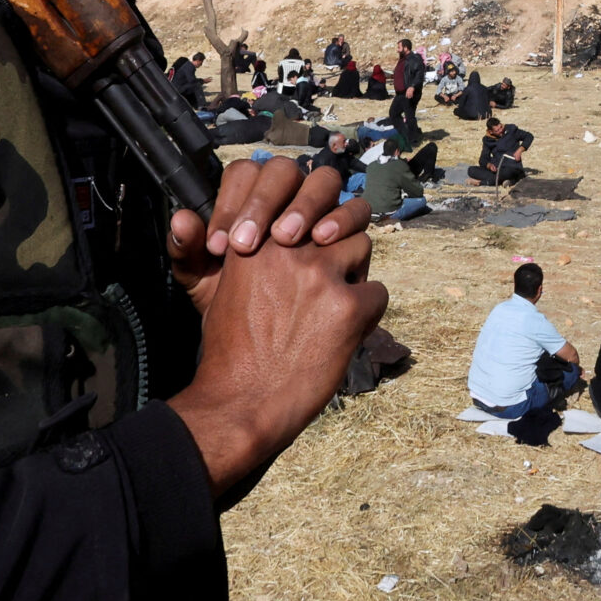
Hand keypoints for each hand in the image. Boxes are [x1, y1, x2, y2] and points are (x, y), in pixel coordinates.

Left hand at [166, 156, 368, 315]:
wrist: (268, 342)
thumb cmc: (233, 304)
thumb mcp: (203, 283)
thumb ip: (189, 252)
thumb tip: (181, 219)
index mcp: (250, 196)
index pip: (242, 175)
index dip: (229, 205)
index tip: (219, 247)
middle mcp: (288, 193)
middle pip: (283, 172)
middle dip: (264, 203)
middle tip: (247, 244)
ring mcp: (322, 206)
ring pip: (323, 181)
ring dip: (306, 204)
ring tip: (288, 240)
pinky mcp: (349, 228)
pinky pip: (356, 208)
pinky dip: (342, 218)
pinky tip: (323, 242)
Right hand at [166, 226, 385, 498]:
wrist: (242, 402)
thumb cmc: (231, 351)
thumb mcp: (221, 287)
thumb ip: (248, 250)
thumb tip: (263, 226)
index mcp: (256, 238)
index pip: (302, 197)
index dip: (312, 215)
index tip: (309, 236)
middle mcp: (288, 247)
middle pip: (336, 216)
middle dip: (338, 239)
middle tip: (329, 273)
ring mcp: (320, 274)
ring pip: (361, 245)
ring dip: (354, 272)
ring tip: (335, 304)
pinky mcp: (348, 306)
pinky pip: (378, 292)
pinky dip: (368, 312)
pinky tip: (346, 332)